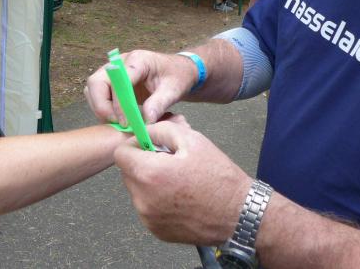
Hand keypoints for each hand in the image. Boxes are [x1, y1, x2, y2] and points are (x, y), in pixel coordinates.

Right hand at [84, 50, 196, 124]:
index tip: (126, 122)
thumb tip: (146, 121)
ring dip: (100, 108)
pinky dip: (102, 108)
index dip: (118, 103)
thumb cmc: (177, 77)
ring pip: (92, 89)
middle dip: (101, 105)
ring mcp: (113, 71)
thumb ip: (160, 103)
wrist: (178, 72)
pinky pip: (97, 94)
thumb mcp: (174, 90)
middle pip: (96, 82)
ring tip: (118, 123)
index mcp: (138, 60)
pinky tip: (117, 119)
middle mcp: (120, 62)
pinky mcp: (111, 82)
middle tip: (117, 123)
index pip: (118, 80)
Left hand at [114, 121, 249, 244]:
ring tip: (177, 181)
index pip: (120, 153)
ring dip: (150, 183)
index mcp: (149, 174)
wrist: (239, 214)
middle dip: (143, 163)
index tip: (150, 146)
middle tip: (170, 162)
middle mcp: (143, 199)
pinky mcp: (156, 230)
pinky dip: (157, 200)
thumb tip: (143, 131)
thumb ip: (160, 130)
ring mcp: (149, 218)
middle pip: (127, 172)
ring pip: (137, 190)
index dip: (135, 145)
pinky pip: (147, 208)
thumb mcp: (192, 139)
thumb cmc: (218, 176)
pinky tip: (180, 197)